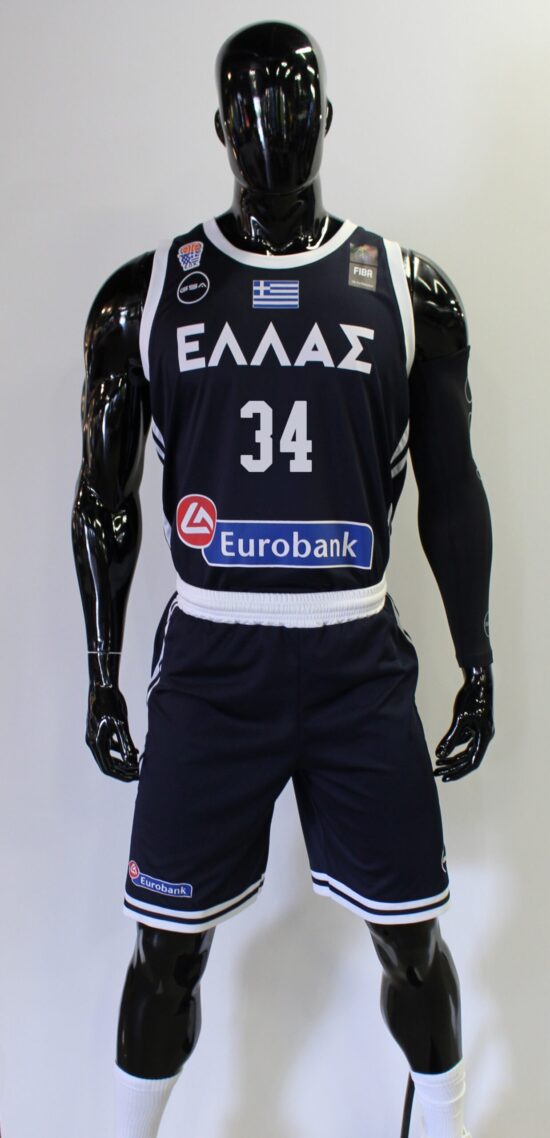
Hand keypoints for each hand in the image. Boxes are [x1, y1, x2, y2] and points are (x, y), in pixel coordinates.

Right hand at [86, 681, 139, 781]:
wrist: (102, 686)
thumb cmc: (112, 704)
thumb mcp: (121, 724)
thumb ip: (125, 743)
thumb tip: (131, 761)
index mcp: (96, 743)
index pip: (108, 767)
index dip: (122, 774)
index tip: (135, 776)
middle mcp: (93, 742)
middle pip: (107, 764)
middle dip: (123, 770)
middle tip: (138, 774)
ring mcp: (94, 736)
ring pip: (108, 756)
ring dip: (122, 762)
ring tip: (136, 765)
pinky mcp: (99, 730)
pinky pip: (109, 746)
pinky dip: (120, 750)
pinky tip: (133, 750)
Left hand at [435, 666, 493, 781]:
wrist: (478, 680)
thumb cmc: (470, 698)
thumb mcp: (459, 719)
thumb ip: (450, 738)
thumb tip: (439, 755)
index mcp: (484, 737)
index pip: (472, 762)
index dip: (459, 772)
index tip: (445, 777)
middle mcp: (484, 737)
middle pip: (468, 759)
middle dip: (452, 767)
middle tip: (436, 772)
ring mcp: (481, 732)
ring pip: (466, 751)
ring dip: (452, 758)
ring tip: (437, 763)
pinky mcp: (475, 726)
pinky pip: (465, 742)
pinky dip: (454, 747)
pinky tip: (442, 751)